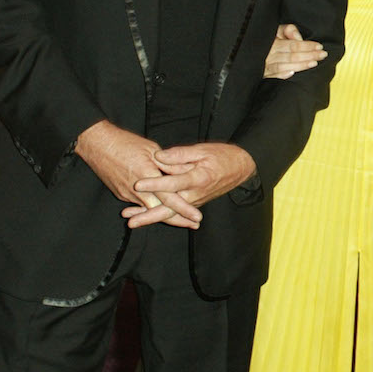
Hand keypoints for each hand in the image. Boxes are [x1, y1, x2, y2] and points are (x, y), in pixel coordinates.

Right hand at [75, 120, 200, 228]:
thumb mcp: (151, 149)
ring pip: (149, 210)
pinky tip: (161, 211)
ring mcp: (127, 194)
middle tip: (195, 225)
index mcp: (148, 176)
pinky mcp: (121, 194)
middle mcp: (137, 190)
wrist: (98, 145)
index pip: (169, 197)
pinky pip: (139, 204)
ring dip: (164, 215)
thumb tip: (181, 173)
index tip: (197, 217)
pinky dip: (150, 208)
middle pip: (160, 211)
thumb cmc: (126, 143)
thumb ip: (167, 164)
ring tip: (182, 220)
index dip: (184, 209)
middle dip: (178, 219)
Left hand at [124, 142, 256, 227]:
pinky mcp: (194, 203)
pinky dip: (160, 214)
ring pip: (170, 213)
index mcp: (198, 178)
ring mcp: (195, 201)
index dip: (155, 184)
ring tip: (131, 221)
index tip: (138, 183)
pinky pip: (176, 211)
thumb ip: (180, 154)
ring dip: (151, 217)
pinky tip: (145, 216)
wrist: (242, 169)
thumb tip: (159, 157)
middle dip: (148, 215)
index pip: (173, 183)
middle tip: (130, 221)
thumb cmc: (223, 156)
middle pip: (169, 208)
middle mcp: (196, 194)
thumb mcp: (203, 150)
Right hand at [264, 23, 325, 78]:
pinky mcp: (263, 74)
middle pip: (292, 56)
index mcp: (272, 43)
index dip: (307, 46)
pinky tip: (293, 74)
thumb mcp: (276, 30)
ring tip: (314, 63)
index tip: (319, 46)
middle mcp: (269, 55)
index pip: (293, 45)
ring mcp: (265, 65)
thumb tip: (299, 38)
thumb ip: (288, 30)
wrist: (249, 48)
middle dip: (309, 55)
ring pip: (284, 66)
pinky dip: (282, 75)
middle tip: (323, 55)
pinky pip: (273, 76)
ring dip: (301, 65)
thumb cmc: (266, 39)